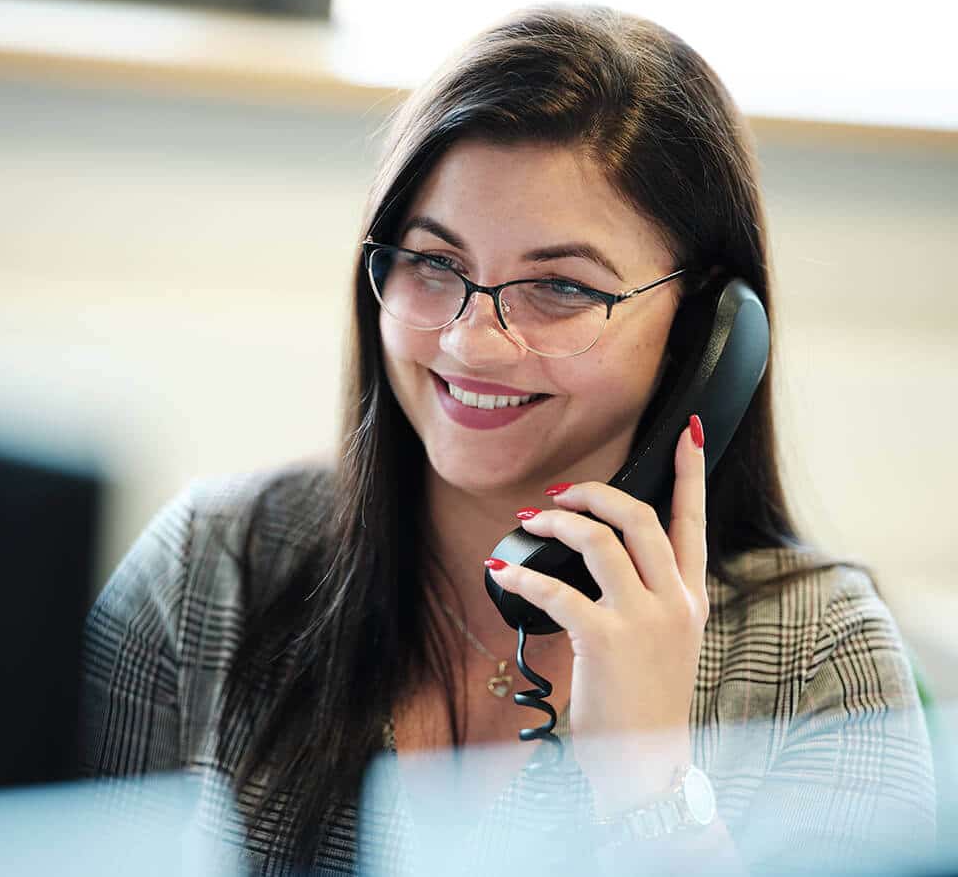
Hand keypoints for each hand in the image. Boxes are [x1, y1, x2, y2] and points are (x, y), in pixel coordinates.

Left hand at [487, 415, 708, 816]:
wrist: (647, 764)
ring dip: (556, 522)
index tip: (690, 431)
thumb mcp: (665, 641)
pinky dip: (524, 575)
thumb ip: (648, 594)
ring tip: (527, 521)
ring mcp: (644, 621)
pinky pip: (559, 590)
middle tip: (558, 492)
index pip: (694, 521)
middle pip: (639, 517)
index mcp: (689, 597)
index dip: (692, 472)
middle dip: (594, 492)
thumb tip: (602, 551)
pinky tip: (502, 573)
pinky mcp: (606, 642)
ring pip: (600, 541)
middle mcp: (674, 602)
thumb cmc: (644, 700)